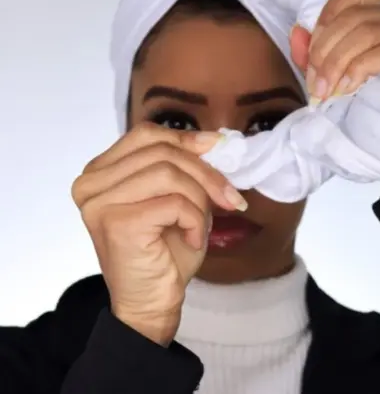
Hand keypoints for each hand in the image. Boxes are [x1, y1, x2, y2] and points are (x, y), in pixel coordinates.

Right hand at [71, 123, 245, 344]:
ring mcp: (100, 202)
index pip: (145, 134)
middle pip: (161, 152)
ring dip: (200, 199)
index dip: (184, 137)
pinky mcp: (117, 222)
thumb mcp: (175, 197)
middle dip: (205, 173)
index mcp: (101, 171)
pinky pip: (174, 203)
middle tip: (231, 197)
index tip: (216, 147)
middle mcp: (91, 183)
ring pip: (169, 174)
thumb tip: (212, 140)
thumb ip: (182, 167)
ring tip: (202, 225)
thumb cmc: (164, 251)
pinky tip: (193, 240)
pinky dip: (195, 220)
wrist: (150, 302)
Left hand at [290, 0, 379, 148]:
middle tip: (314, 83)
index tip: (311, 55)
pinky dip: (358, 70)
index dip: (326, 18)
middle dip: (324, 52)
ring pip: (367, 33)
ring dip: (337, 64)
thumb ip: (315, 53)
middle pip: (354, 17)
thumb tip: (296, 32)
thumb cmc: (375, 100)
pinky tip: (347, 88)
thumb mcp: (335, 73)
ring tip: (326, 90)